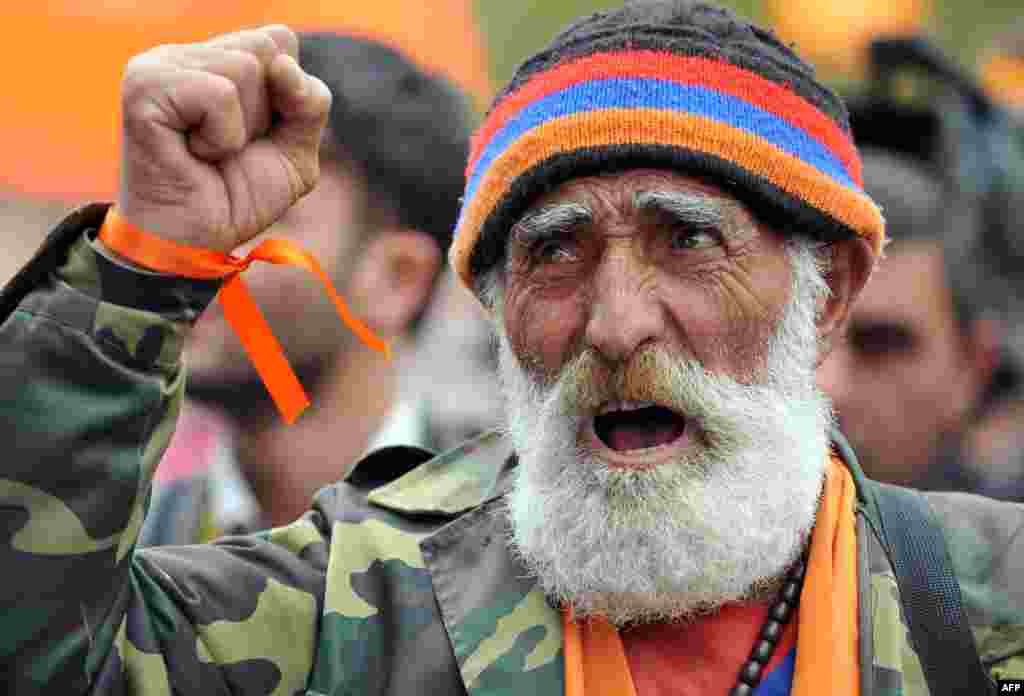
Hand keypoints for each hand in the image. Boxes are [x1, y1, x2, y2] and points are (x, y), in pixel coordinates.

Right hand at [117, 26, 330, 252]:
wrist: (197, 241)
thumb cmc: (238, 196)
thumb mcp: (296, 151)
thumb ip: (310, 103)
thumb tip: (282, 66)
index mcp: (219, 58)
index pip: (280, 40)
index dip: (287, 94)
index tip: (258, 134)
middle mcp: (188, 54)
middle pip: (266, 47)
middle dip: (266, 111)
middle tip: (229, 145)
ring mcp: (160, 64)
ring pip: (245, 67)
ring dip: (240, 128)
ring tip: (208, 151)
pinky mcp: (144, 85)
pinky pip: (218, 93)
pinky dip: (221, 137)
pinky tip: (194, 153)